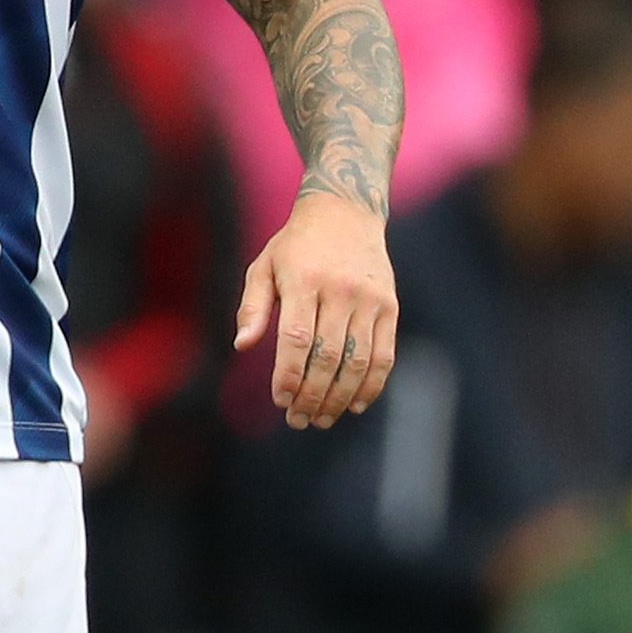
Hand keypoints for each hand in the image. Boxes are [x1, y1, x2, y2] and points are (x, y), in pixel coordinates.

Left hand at [233, 187, 396, 428]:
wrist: (345, 212)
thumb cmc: (295, 246)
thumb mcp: (263, 266)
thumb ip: (252, 307)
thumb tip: (242, 346)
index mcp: (304, 280)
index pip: (297, 338)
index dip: (289, 375)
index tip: (280, 400)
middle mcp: (340, 290)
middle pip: (328, 356)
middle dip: (312, 395)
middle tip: (298, 420)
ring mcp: (370, 299)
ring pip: (357, 361)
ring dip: (339, 398)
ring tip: (321, 419)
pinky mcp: (390, 306)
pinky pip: (384, 354)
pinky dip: (371, 385)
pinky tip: (355, 405)